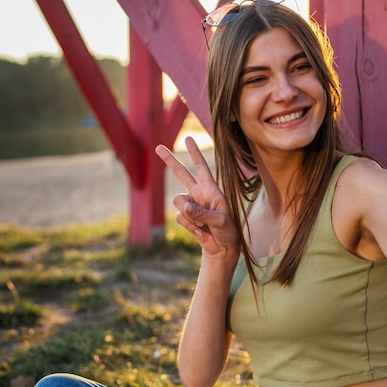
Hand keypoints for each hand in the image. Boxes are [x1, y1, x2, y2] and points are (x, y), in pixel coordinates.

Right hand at [155, 138, 238, 256]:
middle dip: (170, 160)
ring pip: (178, 201)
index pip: (202, 168)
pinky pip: (180, 217)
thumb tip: (184, 207)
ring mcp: (190, 205)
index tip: (189, 139)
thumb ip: (202, 213)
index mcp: (211, 189)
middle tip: (158, 147)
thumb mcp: (220, 221)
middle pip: (181, 173)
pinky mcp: (185, 217)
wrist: (222, 247)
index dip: (195, 154)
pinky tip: (200, 231)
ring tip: (205, 225)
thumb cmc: (228, 231)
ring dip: (191, 215)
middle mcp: (199, 194)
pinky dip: (189, 225)